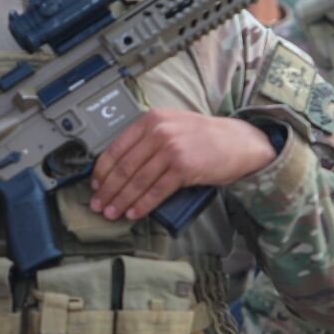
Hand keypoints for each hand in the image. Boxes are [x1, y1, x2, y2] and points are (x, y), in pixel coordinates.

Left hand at [90, 111, 275, 221]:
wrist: (238, 141)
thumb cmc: (204, 136)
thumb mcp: (171, 126)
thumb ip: (147, 139)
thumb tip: (120, 165)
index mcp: (151, 120)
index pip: (115, 148)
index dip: (101, 171)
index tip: (95, 185)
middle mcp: (159, 132)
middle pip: (123, 167)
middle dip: (108, 190)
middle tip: (98, 205)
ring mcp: (171, 150)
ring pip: (137, 181)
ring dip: (121, 201)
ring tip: (112, 213)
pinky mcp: (183, 168)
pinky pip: (156, 191)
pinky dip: (142, 205)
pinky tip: (133, 213)